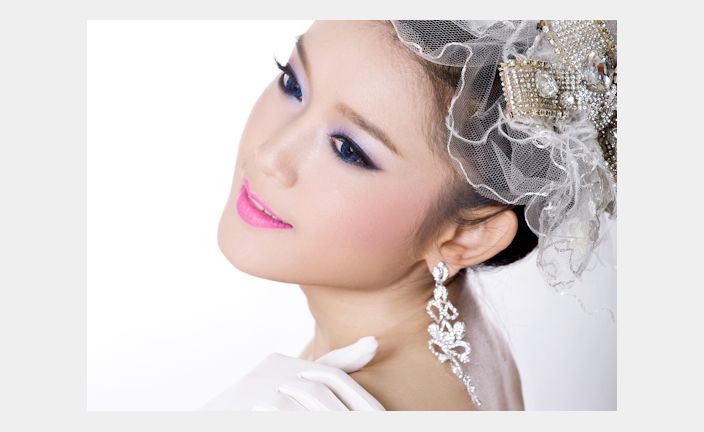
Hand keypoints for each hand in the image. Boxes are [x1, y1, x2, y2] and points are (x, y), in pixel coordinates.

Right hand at [201, 336, 383, 410]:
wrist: (216, 417)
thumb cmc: (257, 408)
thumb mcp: (295, 386)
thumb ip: (333, 366)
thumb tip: (374, 342)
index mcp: (284, 363)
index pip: (332, 375)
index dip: (360, 397)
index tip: (383, 417)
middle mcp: (270, 369)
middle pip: (321, 391)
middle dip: (351, 412)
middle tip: (376, 425)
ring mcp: (255, 387)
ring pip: (308, 402)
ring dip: (334, 417)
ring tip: (356, 428)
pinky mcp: (245, 404)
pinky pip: (284, 412)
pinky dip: (305, 419)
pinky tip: (321, 426)